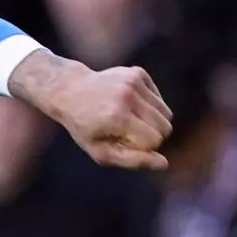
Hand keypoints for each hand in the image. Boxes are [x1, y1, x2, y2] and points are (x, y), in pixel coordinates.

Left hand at [10, 50, 172, 170]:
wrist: (69, 91)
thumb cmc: (84, 127)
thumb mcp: (100, 151)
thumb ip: (132, 161)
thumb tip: (164, 164)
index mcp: (117, 118)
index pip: (154, 141)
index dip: (141, 147)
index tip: (122, 142)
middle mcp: (128, 97)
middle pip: (166, 127)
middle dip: (150, 136)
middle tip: (125, 133)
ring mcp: (134, 81)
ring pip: (167, 113)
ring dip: (151, 122)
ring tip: (127, 120)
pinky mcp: (138, 73)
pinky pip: (159, 99)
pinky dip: (148, 106)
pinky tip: (127, 104)